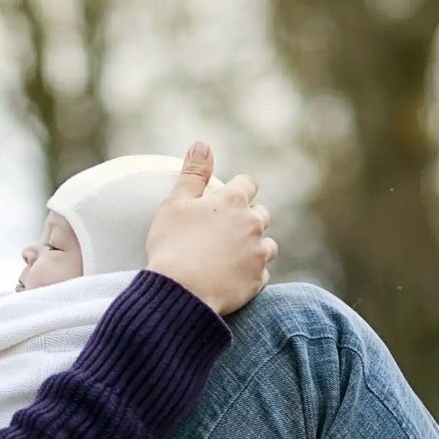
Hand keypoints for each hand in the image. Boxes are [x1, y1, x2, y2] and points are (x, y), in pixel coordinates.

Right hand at [144, 144, 277, 315]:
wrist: (179, 294)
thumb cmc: (172, 246)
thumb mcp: (174, 204)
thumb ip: (192, 174)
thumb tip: (202, 144)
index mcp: (233, 202)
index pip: (248, 184)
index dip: (238, 189)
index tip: (226, 199)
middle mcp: (253, 224)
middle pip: (261, 214)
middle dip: (247, 219)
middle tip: (223, 231)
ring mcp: (258, 254)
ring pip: (266, 245)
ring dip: (253, 247)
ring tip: (229, 257)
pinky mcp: (258, 281)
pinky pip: (261, 274)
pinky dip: (250, 274)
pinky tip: (230, 278)